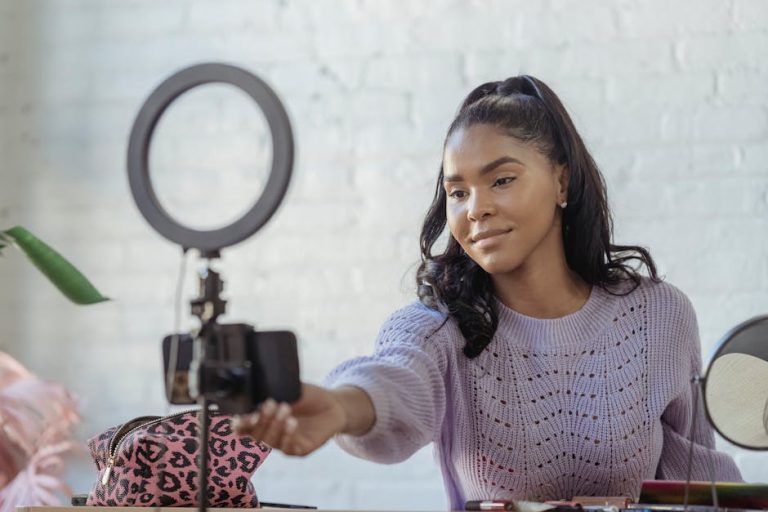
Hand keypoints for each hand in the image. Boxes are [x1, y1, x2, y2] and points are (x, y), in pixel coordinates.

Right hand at [233, 383, 347, 455]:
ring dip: (275, 426)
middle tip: (269, 404)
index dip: (240, 424)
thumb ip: (275, 391)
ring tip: (285, 409)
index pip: (245, 426)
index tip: (240, 418)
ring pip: (271, 442)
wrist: (335, 404)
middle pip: (256, 435)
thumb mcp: (292, 389)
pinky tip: (292, 423)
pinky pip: (289, 449)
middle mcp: (272, 433)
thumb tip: (258, 390)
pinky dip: (288, 436)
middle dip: (260, 420)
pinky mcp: (301, 449)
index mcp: (265, 419)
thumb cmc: (310, 396)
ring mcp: (286, 443)